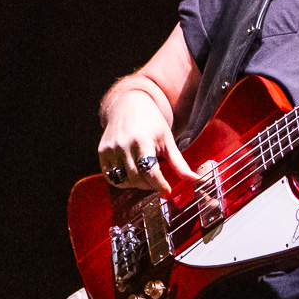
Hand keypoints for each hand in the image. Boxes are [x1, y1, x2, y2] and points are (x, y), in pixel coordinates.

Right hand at [98, 81, 197, 195]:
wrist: (129, 106)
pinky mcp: (102, 152)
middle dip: (150, 185)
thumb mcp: (169, 141)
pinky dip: (123, 180)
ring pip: (123, 180)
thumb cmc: (152, 123)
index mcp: (142, 141)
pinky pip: (111, 176)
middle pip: (136, 178)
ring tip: (146, 176)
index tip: (167, 192)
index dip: (159, 185)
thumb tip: (196, 179)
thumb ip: (180, 163)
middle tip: (158, 182)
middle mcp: (123, 146)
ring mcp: (110, 149)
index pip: (150, 171)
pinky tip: (133, 173)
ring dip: (137, 184)